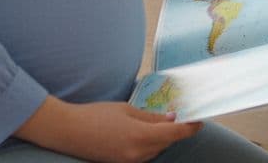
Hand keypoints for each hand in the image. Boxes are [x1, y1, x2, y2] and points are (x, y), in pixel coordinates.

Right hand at [16, 97, 200, 162]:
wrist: (67, 131)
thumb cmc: (95, 115)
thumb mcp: (126, 110)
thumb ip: (150, 117)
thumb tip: (171, 119)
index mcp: (140, 136)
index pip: (175, 133)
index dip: (191, 127)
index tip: (200, 120)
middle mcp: (138, 154)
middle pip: (167, 143)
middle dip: (176, 130)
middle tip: (183, 116)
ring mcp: (130, 162)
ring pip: (156, 150)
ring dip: (162, 138)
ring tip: (161, 123)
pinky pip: (144, 155)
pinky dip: (150, 144)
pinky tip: (145, 133)